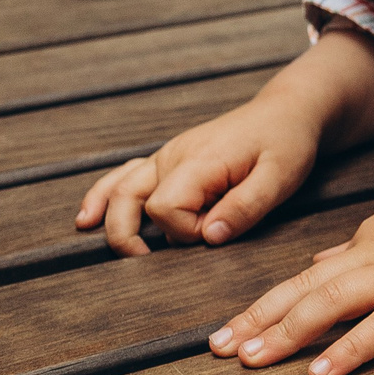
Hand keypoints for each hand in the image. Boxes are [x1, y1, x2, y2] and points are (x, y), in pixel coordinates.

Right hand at [75, 100, 321, 256]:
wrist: (285, 111)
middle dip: (129, 234)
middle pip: (129, 199)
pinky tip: (88, 215)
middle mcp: (174, 157)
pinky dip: (104, 194)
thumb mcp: (280, 177)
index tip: (214, 233)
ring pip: (121, 187)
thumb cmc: (286, 142)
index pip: (167, 208)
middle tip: (142, 263)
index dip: (184, 231)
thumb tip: (209, 238)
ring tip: (95, 240)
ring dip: (108, 217)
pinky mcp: (168, 159)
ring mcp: (167, 156)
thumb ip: (244, 208)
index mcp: (199, 162)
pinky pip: (126, 175)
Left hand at [209, 194, 373, 374]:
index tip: (234, 328)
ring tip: (251, 360)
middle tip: (218, 346)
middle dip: (257, 318)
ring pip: (329, 303)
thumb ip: (360, 248)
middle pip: (304, 288)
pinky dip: (347, 350)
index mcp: (369, 238)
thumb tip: (318, 263)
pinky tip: (319, 374)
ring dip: (286, 333)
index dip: (268, 303)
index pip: (309, 275)